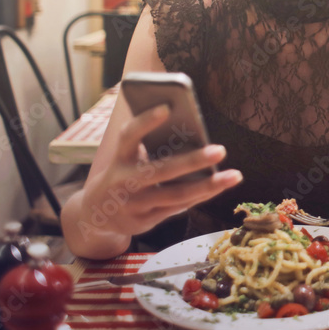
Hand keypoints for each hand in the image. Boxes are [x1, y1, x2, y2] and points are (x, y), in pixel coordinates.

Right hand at [78, 105, 241, 238]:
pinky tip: (218, 186)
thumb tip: (193, 134)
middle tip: (220, 150)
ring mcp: (134, 204)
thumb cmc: (122, 174)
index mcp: (119, 157)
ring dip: (208, 185)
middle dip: (193, 160)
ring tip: (234, 175)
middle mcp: (124, 181)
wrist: (95, 213)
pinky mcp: (143, 221)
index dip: (146, 121)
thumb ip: (150, 147)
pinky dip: (200, 197)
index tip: (167, 108)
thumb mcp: (126, 158)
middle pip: (161, 170)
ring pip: (176, 195)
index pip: (129, 136)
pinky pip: (177, 208)